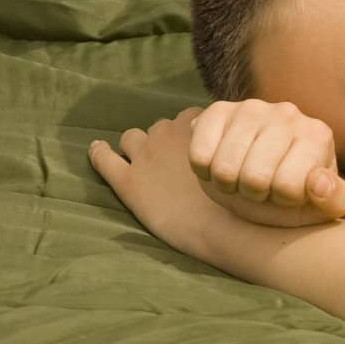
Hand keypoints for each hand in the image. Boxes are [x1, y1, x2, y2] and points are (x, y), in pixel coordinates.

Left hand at [89, 108, 231, 255]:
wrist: (223, 226)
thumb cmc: (244, 198)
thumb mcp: (246, 159)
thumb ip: (235, 145)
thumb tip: (238, 141)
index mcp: (196, 127)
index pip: (191, 117)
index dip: (194, 131)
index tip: (200, 145)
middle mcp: (167, 134)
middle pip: (161, 128)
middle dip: (166, 140)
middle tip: (176, 161)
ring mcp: (144, 157)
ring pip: (132, 138)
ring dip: (137, 145)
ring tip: (144, 160)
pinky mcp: (127, 182)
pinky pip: (104, 159)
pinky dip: (99, 152)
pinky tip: (97, 149)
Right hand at [186, 99, 344, 226]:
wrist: (261, 181)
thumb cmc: (296, 194)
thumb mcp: (323, 206)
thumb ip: (335, 201)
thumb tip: (318, 182)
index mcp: (318, 135)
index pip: (289, 186)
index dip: (283, 200)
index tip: (287, 192)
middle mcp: (288, 114)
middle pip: (255, 178)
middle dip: (255, 194)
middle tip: (262, 188)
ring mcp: (251, 108)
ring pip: (225, 168)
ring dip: (229, 185)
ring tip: (242, 178)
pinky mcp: (218, 110)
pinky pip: (199, 155)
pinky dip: (205, 172)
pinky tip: (220, 165)